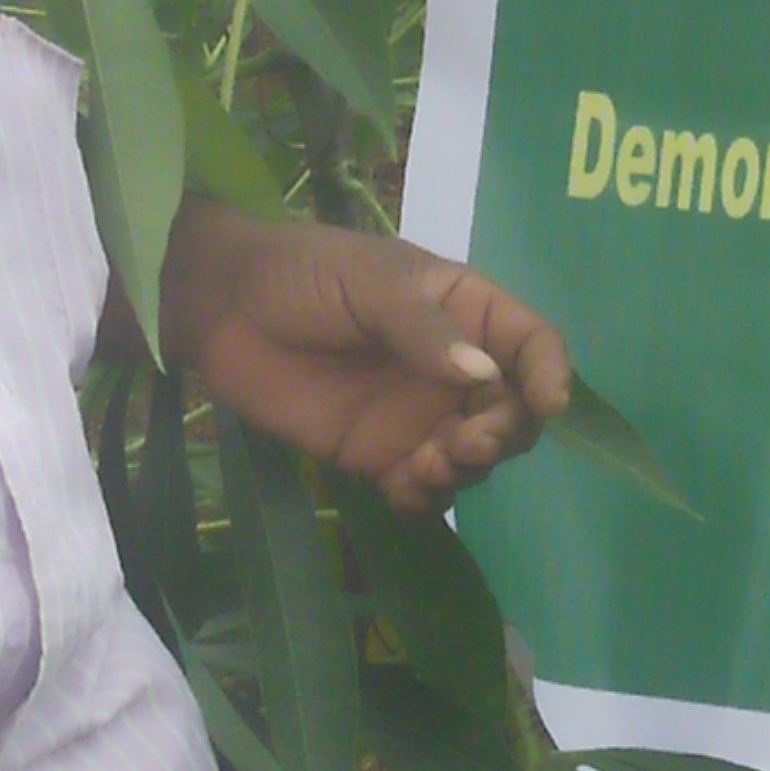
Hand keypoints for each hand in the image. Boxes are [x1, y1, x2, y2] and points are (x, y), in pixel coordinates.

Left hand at [160, 203, 570, 512]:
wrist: (220, 307)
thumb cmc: (303, 273)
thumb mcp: (370, 281)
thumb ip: (424, 328)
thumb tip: (483, 376)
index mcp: (466, 311)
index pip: (531, 344)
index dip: (549, 373)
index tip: (547, 403)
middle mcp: (454, 369)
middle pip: (512, 412)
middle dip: (504, 432)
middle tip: (468, 442)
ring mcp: (417, 417)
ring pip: (473, 458)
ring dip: (466, 469)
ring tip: (427, 464)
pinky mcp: (377, 457)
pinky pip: (422, 490)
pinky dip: (426, 497)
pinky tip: (403, 487)